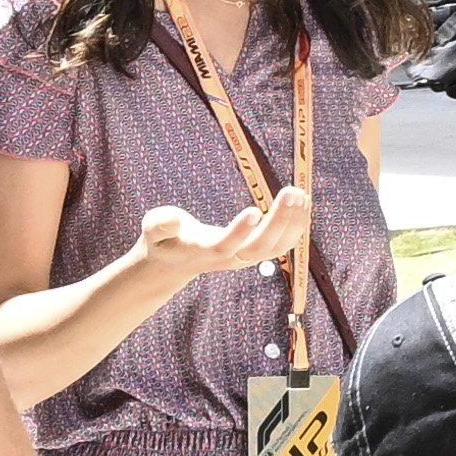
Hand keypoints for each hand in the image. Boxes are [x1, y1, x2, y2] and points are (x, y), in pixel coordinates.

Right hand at [132, 186, 310, 282]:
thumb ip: (160, 224)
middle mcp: (228, 258)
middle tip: (291, 192)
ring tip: (301, 195)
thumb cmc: (162, 240)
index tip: (254, 211)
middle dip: (278, 222)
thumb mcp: (153, 228)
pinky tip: (302, 203)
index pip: (224, 246)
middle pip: (260, 248)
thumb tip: (173, 219)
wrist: (173, 263)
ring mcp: (244, 257)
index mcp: (203, 251)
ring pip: (276, 248)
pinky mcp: (254, 252)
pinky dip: (295, 226)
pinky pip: (282, 245)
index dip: (239, 232)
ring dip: (293, 223)